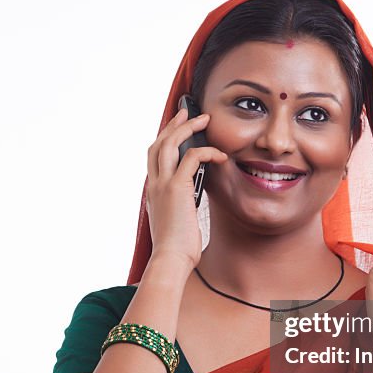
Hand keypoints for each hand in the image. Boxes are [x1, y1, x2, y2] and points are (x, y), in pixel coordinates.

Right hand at [145, 100, 228, 269]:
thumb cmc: (176, 248)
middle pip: (158, 143)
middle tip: (188, 112)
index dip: (165, 139)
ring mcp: (162, 185)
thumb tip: (190, 202)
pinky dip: (207, 151)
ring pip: (170, 144)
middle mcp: (153, 185)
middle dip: (173, 125)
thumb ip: (179, 206)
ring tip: (204, 119)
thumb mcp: (176, 222)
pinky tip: (220, 154)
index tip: (176, 129)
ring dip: (187, 128)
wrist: (170, 260)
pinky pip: (192, 158)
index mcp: (152, 192)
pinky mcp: (177, 188)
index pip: (154, 157)